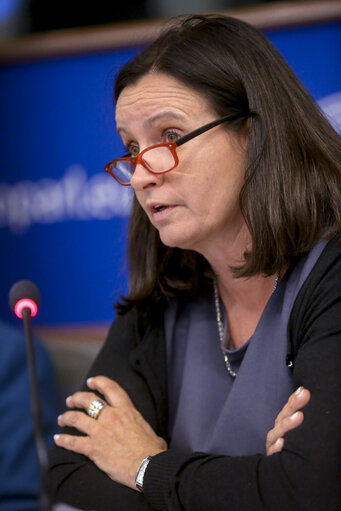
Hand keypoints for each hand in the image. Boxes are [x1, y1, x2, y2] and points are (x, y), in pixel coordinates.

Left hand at [54, 375, 166, 489]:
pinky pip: (73, 442)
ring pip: (76, 418)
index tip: (91, 381)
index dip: (98, 382)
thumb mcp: (151, 432)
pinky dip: (63, 440)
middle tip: (71, 400)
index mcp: (126, 410)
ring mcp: (100, 432)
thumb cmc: (153, 451)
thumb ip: (144, 431)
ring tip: (62, 418)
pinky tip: (58, 439)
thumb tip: (153, 439)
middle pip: (88, 400)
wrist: (148, 467)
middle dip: (76, 398)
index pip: (110, 388)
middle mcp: (111, 417)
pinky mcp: (93, 448)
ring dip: (66, 417)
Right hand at [266, 386, 310, 454]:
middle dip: (294, 405)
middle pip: (283, 416)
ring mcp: (273, 444)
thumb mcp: (294, 430)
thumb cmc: (289, 447)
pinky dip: (277, 447)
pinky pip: (274, 452)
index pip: (289, 409)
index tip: (304, 391)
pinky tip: (282, 442)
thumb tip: (304, 390)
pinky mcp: (272, 457)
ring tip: (299, 416)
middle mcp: (277, 431)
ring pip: (277, 432)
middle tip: (305, 396)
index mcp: (283, 423)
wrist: (282, 472)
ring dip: (288, 424)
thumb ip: (296, 412)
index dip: (295, 399)